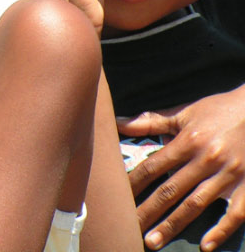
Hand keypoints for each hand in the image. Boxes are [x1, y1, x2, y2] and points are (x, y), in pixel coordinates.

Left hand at [119, 88, 244, 250]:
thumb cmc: (218, 111)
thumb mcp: (185, 113)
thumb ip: (152, 121)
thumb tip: (118, 123)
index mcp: (188, 141)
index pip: (153, 166)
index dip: (133, 183)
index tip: (116, 197)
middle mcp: (206, 159)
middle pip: (170, 190)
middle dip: (147, 210)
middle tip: (128, 228)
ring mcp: (229, 175)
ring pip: (195, 204)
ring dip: (173, 224)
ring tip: (153, 241)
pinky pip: (235, 214)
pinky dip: (221, 231)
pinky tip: (205, 246)